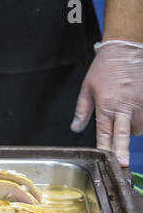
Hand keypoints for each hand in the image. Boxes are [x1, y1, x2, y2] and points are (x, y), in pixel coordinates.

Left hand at [71, 41, 142, 166]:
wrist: (126, 49)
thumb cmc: (105, 67)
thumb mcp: (87, 88)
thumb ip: (82, 111)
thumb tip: (75, 128)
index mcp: (107, 104)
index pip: (105, 132)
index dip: (106, 147)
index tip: (108, 159)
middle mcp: (125, 106)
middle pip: (125, 134)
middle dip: (123, 149)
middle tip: (123, 163)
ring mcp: (141, 102)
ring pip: (138, 127)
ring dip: (131, 129)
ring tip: (124, 118)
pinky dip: (141, 119)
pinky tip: (136, 113)